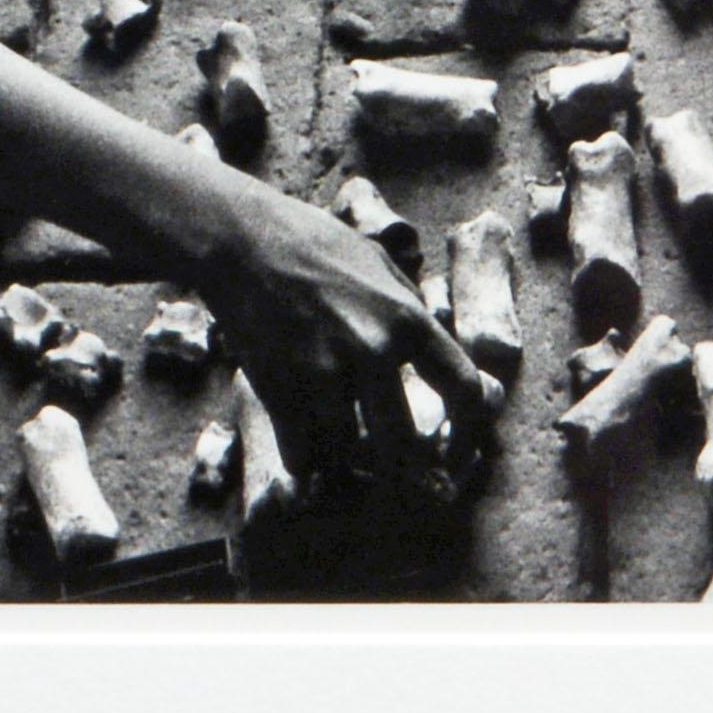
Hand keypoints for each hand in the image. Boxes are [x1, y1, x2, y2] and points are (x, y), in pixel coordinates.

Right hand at [191, 174, 500, 491]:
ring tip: (337, 445)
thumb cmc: (314, 245)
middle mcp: (372, 349)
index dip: (469, 433)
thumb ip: (410, 311)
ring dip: (344, 457)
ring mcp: (324, 372)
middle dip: (400, 467)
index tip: (457, 455)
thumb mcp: (380, 264)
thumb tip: (435, 354)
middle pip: (402, 443)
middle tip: (392, 471)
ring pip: (347, 452)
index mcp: (407, 318)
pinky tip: (304, 448)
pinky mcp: (279, 389)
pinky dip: (305, 461)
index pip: (463, 387)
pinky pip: (301, 456)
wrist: (242, 241)